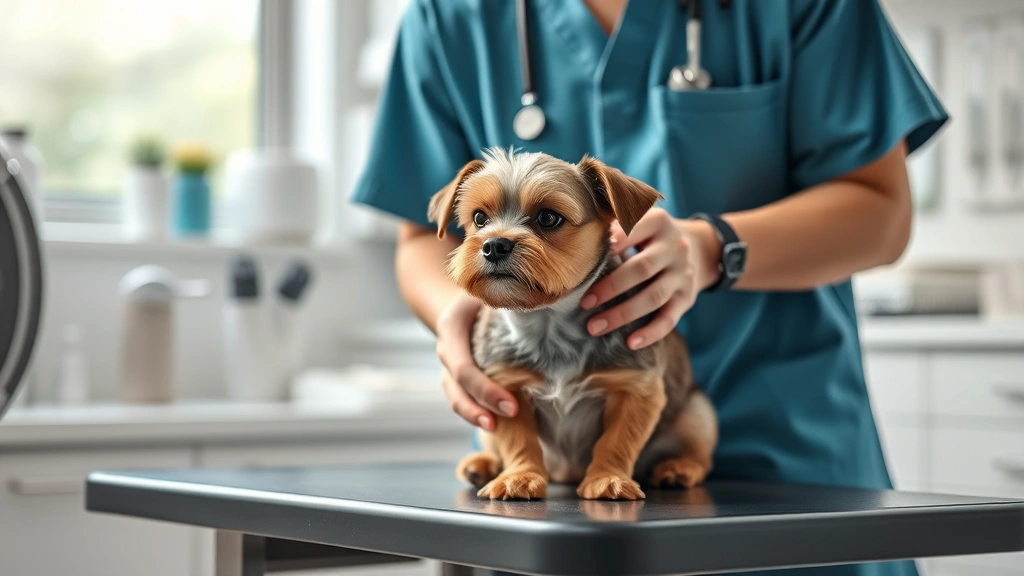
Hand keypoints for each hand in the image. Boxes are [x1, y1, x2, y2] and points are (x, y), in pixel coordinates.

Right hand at [436, 293, 517, 429]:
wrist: (468, 295)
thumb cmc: (488, 289)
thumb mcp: (494, 288)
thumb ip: (510, 299)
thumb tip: (544, 310)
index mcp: (451, 327)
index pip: (463, 367)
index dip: (485, 389)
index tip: (513, 404)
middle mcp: (446, 349)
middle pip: (456, 387)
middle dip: (480, 407)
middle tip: (512, 416)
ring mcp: (449, 365)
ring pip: (456, 396)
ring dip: (475, 415)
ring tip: (498, 429)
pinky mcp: (459, 377)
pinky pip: (463, 397)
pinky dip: (478, 411)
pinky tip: (498, 423)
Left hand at [580, 208, 719, 348]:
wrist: (696, 249)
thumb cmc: (650, 237)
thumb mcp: (640, 221)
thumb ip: (615, 226)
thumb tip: (578, 244)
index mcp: (659, 222)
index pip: (634, 230)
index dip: (613, 243)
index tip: (587, 257)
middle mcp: (675, 247)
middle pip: (642, 268)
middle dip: (610, 288)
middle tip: (584, 303)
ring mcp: (683, 274)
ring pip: (653, 297)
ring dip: (622, 314)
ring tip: (594, 327)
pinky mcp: (687, 297)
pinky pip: (670, 318)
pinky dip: (651, 333)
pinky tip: (630, 343)